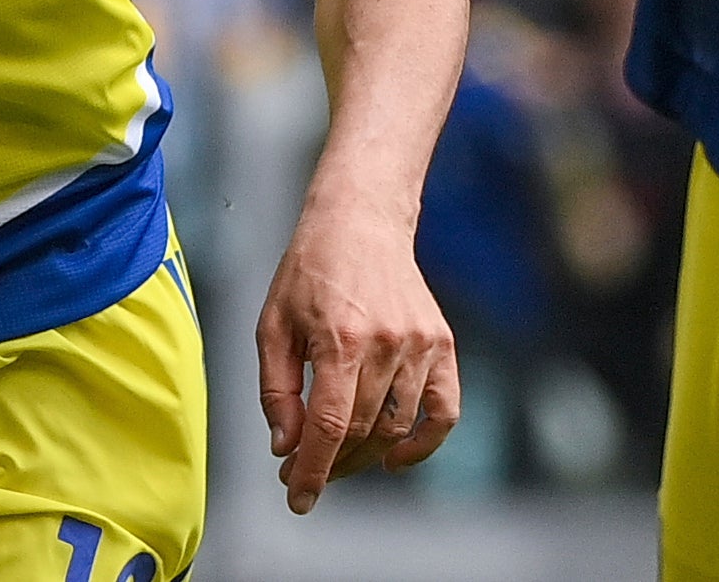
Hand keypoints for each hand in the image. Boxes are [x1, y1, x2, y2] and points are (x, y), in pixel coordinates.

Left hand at [255, 199, 459, 514]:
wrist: (360, 220)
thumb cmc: (308, 271)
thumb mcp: (273, 325)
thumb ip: (277, 390)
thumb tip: (286, 448)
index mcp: (340, 339)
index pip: (329, 426)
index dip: (312, 471)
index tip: (297, 498)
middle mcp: (386, 344)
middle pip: (361, 431)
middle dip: (328, 464)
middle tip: (301, 472)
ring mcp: (421, 344)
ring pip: (397, 427)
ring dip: (364, 456)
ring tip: (336, 457)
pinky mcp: (442, 343)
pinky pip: (444, 410)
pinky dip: (425, 443)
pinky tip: (394, 458)